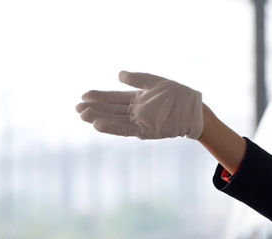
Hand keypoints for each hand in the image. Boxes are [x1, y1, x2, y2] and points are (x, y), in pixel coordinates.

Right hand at [76, 71, 203, 138]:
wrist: (194, 109)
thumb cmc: (178, 95)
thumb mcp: (155, 82)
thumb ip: (137, 79)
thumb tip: (118, 75)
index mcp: (137, 99)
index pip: (114, 98)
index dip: (99, 96)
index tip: (84, 95)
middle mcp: (136, 112)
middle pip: (111, 109)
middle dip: (94, 108)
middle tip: (77, 107)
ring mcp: (140, 122)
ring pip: (115, 119)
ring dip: (99, 117)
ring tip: (83, 115)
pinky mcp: (145, 131)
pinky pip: (125, 129)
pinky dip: (112, 127)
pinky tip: (98, 124)